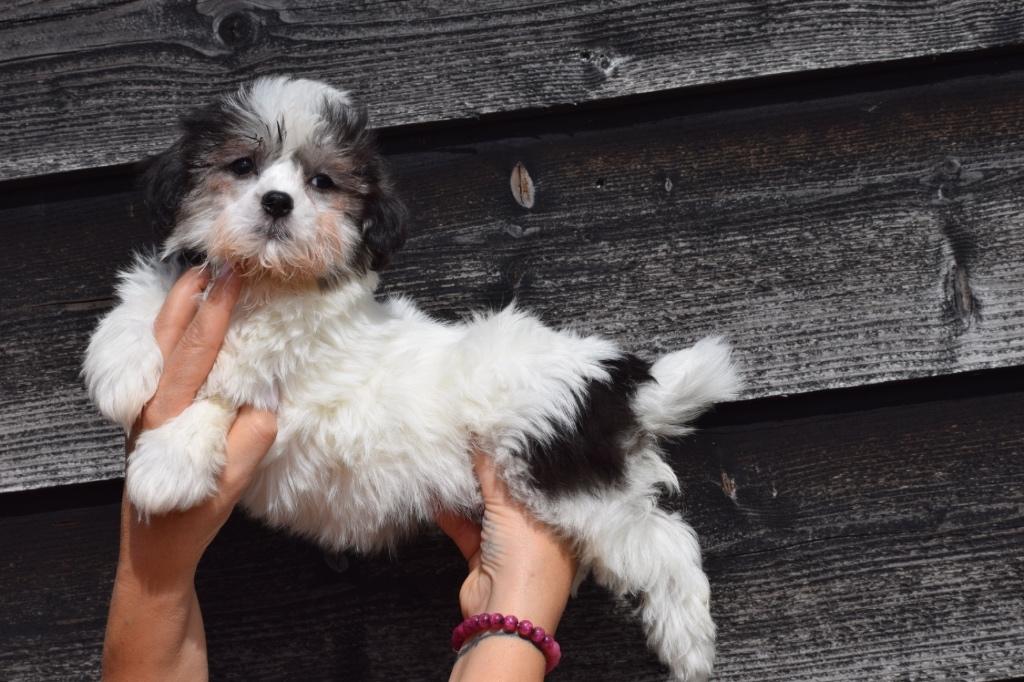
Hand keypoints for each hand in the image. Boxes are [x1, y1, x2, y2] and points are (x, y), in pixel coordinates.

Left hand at [103, 265, 276, 681]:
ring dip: (179, 309)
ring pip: (158, 344)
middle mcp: (153, 403)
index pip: (198, 349)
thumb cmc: (193, 516)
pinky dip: (176, 333)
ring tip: (200, 281)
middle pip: (167, 333)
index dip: (217, 310)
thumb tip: (267, 396)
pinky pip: (161, 361)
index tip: (232, 274)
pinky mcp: (150, 415)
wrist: (154, 549)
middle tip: (214, 261)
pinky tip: (189, 327)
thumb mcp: (233, 481)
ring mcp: (147, 407)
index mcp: (173, 414)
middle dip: (190, 293)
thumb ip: (253, 433)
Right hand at [438, 450, 576, 680]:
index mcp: (561, 519)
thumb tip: (482, 437)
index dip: (525, 458)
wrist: (503, 616)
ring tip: (453, 460)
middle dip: (493, 473)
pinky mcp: (485, 557)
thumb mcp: (511, 507)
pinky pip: (468, 529)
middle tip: (474, 441)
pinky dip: (453, 515)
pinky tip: (436, 495)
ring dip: (470, 492)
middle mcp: (540, 531)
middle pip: (514, 494)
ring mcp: (512, 546)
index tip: (505, 432)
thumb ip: (494, 472)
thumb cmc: (525, 560)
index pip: (544, 480)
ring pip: (488, 510)